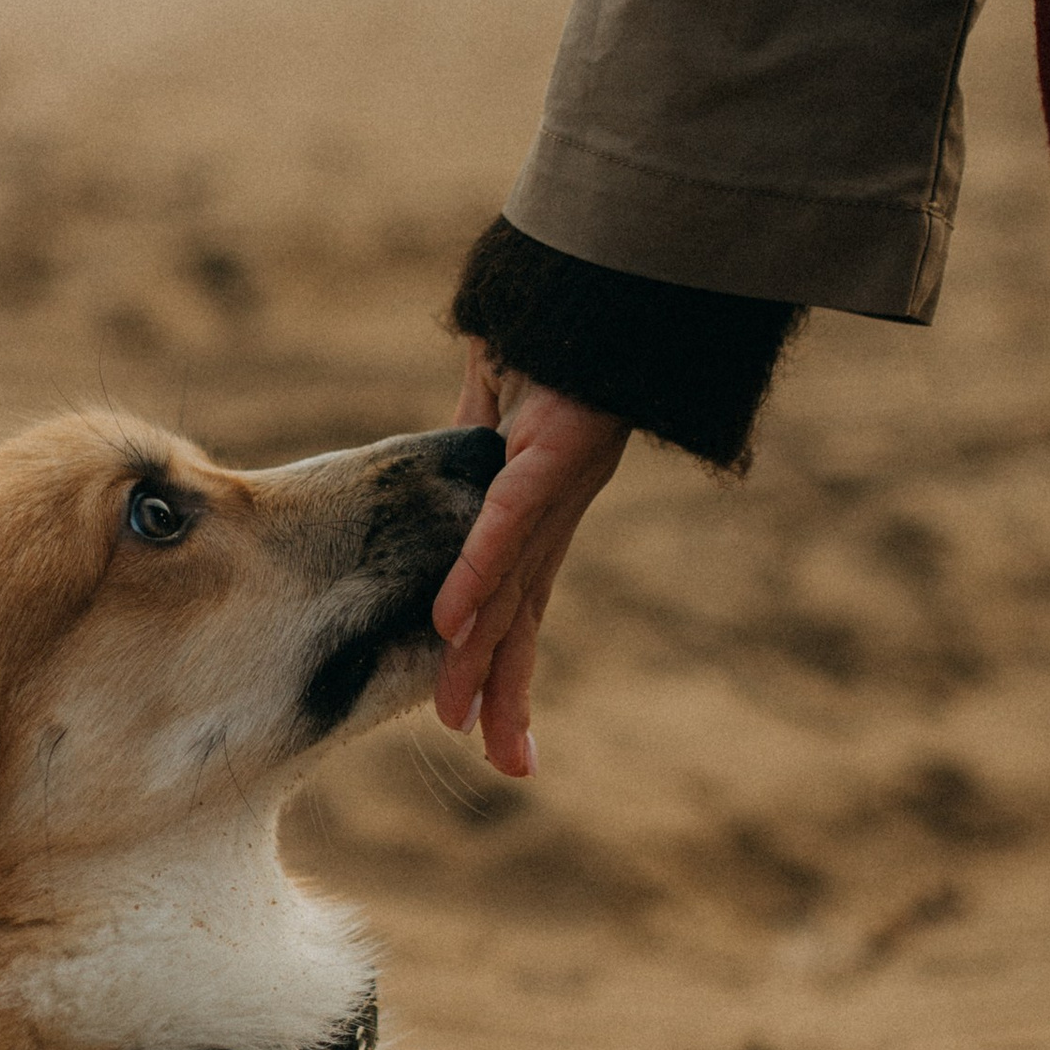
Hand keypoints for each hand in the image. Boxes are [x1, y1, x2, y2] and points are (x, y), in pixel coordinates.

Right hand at [432, 347, 624, 775]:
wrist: (597, 284)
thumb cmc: (549, 335)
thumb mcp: (495, 403)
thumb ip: (473, 450)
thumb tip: (453, 470)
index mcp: (538, 513)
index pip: (519, 605)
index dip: (509, 670)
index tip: (500, 738)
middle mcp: (550, 515)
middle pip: (523, 618)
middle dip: (509, 692)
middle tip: (506, 765)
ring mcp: (554, 490)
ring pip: (511, 586)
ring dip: (480, 654)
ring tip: (455, 716)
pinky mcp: (551, 456)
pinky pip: (506, 524)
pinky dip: (478, 573)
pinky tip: (451, 622)